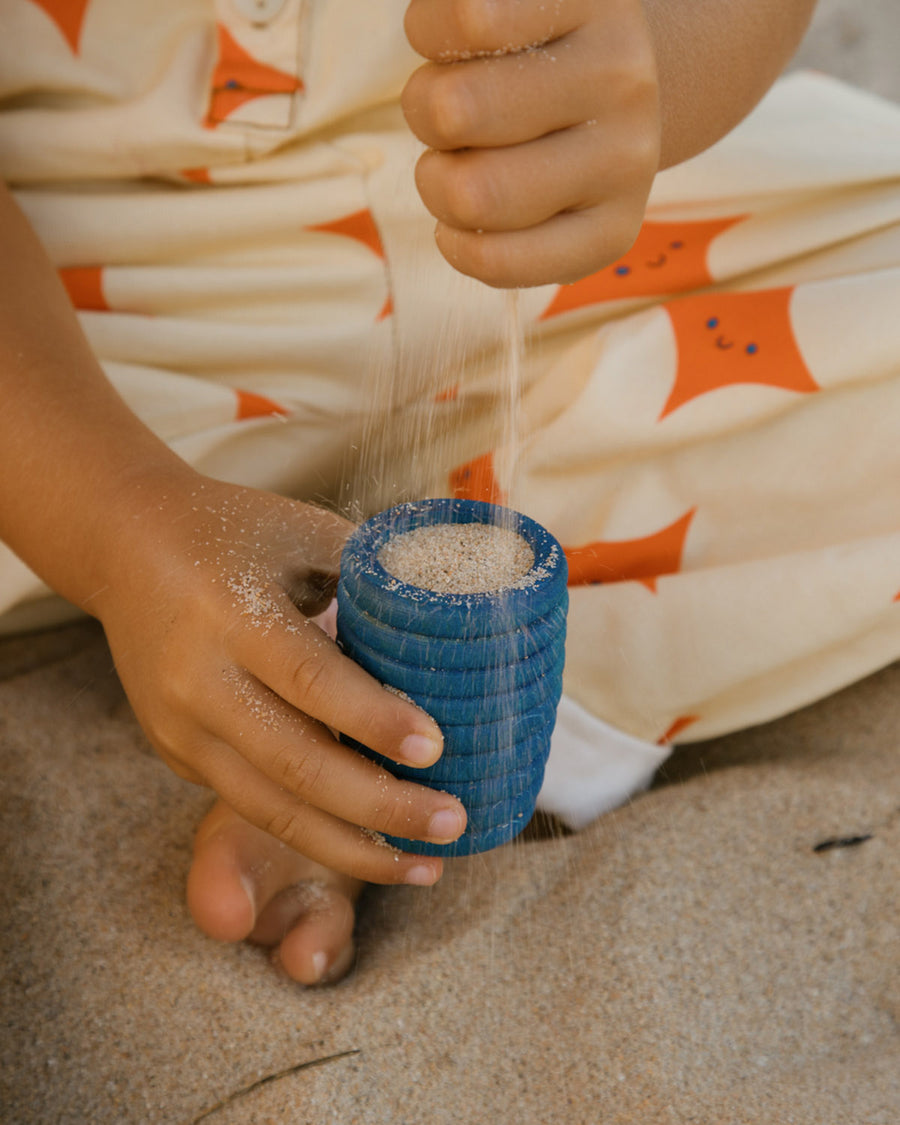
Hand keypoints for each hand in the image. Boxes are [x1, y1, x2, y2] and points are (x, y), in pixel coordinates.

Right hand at [94, 470, 465, 885]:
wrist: (126, 546)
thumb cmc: (232, 532)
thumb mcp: (302, 533)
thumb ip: (370, 583)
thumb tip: (455, 629)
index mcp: (231, 613)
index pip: (310, 679)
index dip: (374, 719)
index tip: (437, 748)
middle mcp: (198, 681)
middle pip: (295, 765)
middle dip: (382, 806)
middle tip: (453, 821)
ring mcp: (181, 729)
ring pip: (272, 809)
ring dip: (354, 848)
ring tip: (426, 864)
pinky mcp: (178, 755)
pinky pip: (253, 803)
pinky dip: (317, 830)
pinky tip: (372, 842)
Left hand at [402, 0, 661, 286]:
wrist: (613, 101)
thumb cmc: (531, 48)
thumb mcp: (505, 6)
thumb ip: (463, 19)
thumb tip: (451, 69)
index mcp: (595, 1)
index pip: (472, 18)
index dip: (429, 34)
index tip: (452, 42)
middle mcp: (624, 79)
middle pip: (455, 112)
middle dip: (426, 114)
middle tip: (448, 116)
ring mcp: (627, 163)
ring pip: (473, 197)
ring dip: (438, 184)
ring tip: (460, 166)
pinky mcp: (615, 234)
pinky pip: (497, 263)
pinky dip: (457, 245)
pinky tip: (466, 224)